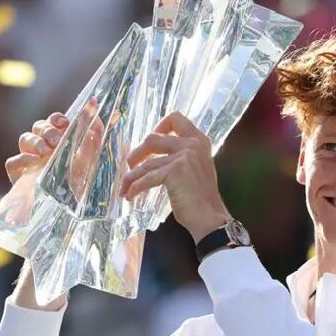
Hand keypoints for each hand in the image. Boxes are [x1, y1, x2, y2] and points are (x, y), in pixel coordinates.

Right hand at [5, 98, 102, 200]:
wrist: (65, 209)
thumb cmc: (79, 179)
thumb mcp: (93, 156)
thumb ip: (101, 135)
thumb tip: (118, 115)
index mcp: (60, 139)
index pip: (54, 120)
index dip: (57, 118)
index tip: (65, 123)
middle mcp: (43, 146)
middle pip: (39, 126)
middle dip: (48, 130)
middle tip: (57, 140)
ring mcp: (29, 158)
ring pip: (25, 138)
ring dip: (36, 141)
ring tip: (47, 151)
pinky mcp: (18, 173)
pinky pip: (14, 161)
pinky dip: (24, 159)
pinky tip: (36, 163)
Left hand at [120, 112, 229, 242]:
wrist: (210, 217)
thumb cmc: (201, 198)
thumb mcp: (197, 167)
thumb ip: (183, 154)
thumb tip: (153, 154)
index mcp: (199, 140)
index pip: (175, 118)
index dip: (158, 127)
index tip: (150, 143)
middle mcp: (193, 144)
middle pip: (152, 138)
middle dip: (137, 153)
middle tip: (131, 166)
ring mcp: (184, 156)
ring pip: (145, 163)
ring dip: (131, 177)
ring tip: (125, 188)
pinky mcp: (175, 171)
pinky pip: (145, 178)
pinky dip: (134, 187)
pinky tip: (130, 196)